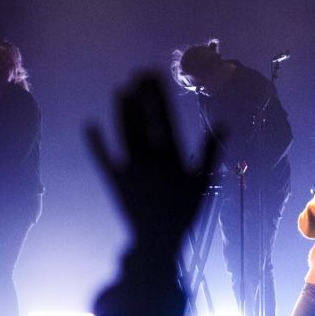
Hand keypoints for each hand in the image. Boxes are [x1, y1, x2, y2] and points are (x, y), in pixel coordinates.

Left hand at [87, 75, 218, 253]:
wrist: (158, 242)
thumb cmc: (184, 212)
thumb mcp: (203, 183)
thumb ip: (211, 152)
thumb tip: (224, 124)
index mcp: (173, 158)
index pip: (165, 118)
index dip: (158, 95)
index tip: (155, 75)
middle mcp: (151, 160)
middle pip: (144, 121)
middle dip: (140, 96)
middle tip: (137, 73)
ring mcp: (131, 170)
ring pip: (125, 134)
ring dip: (122, 112)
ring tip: (121, 90)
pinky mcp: (115, 181)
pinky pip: (103, 159)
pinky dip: (96, 143)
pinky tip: (90, 125)